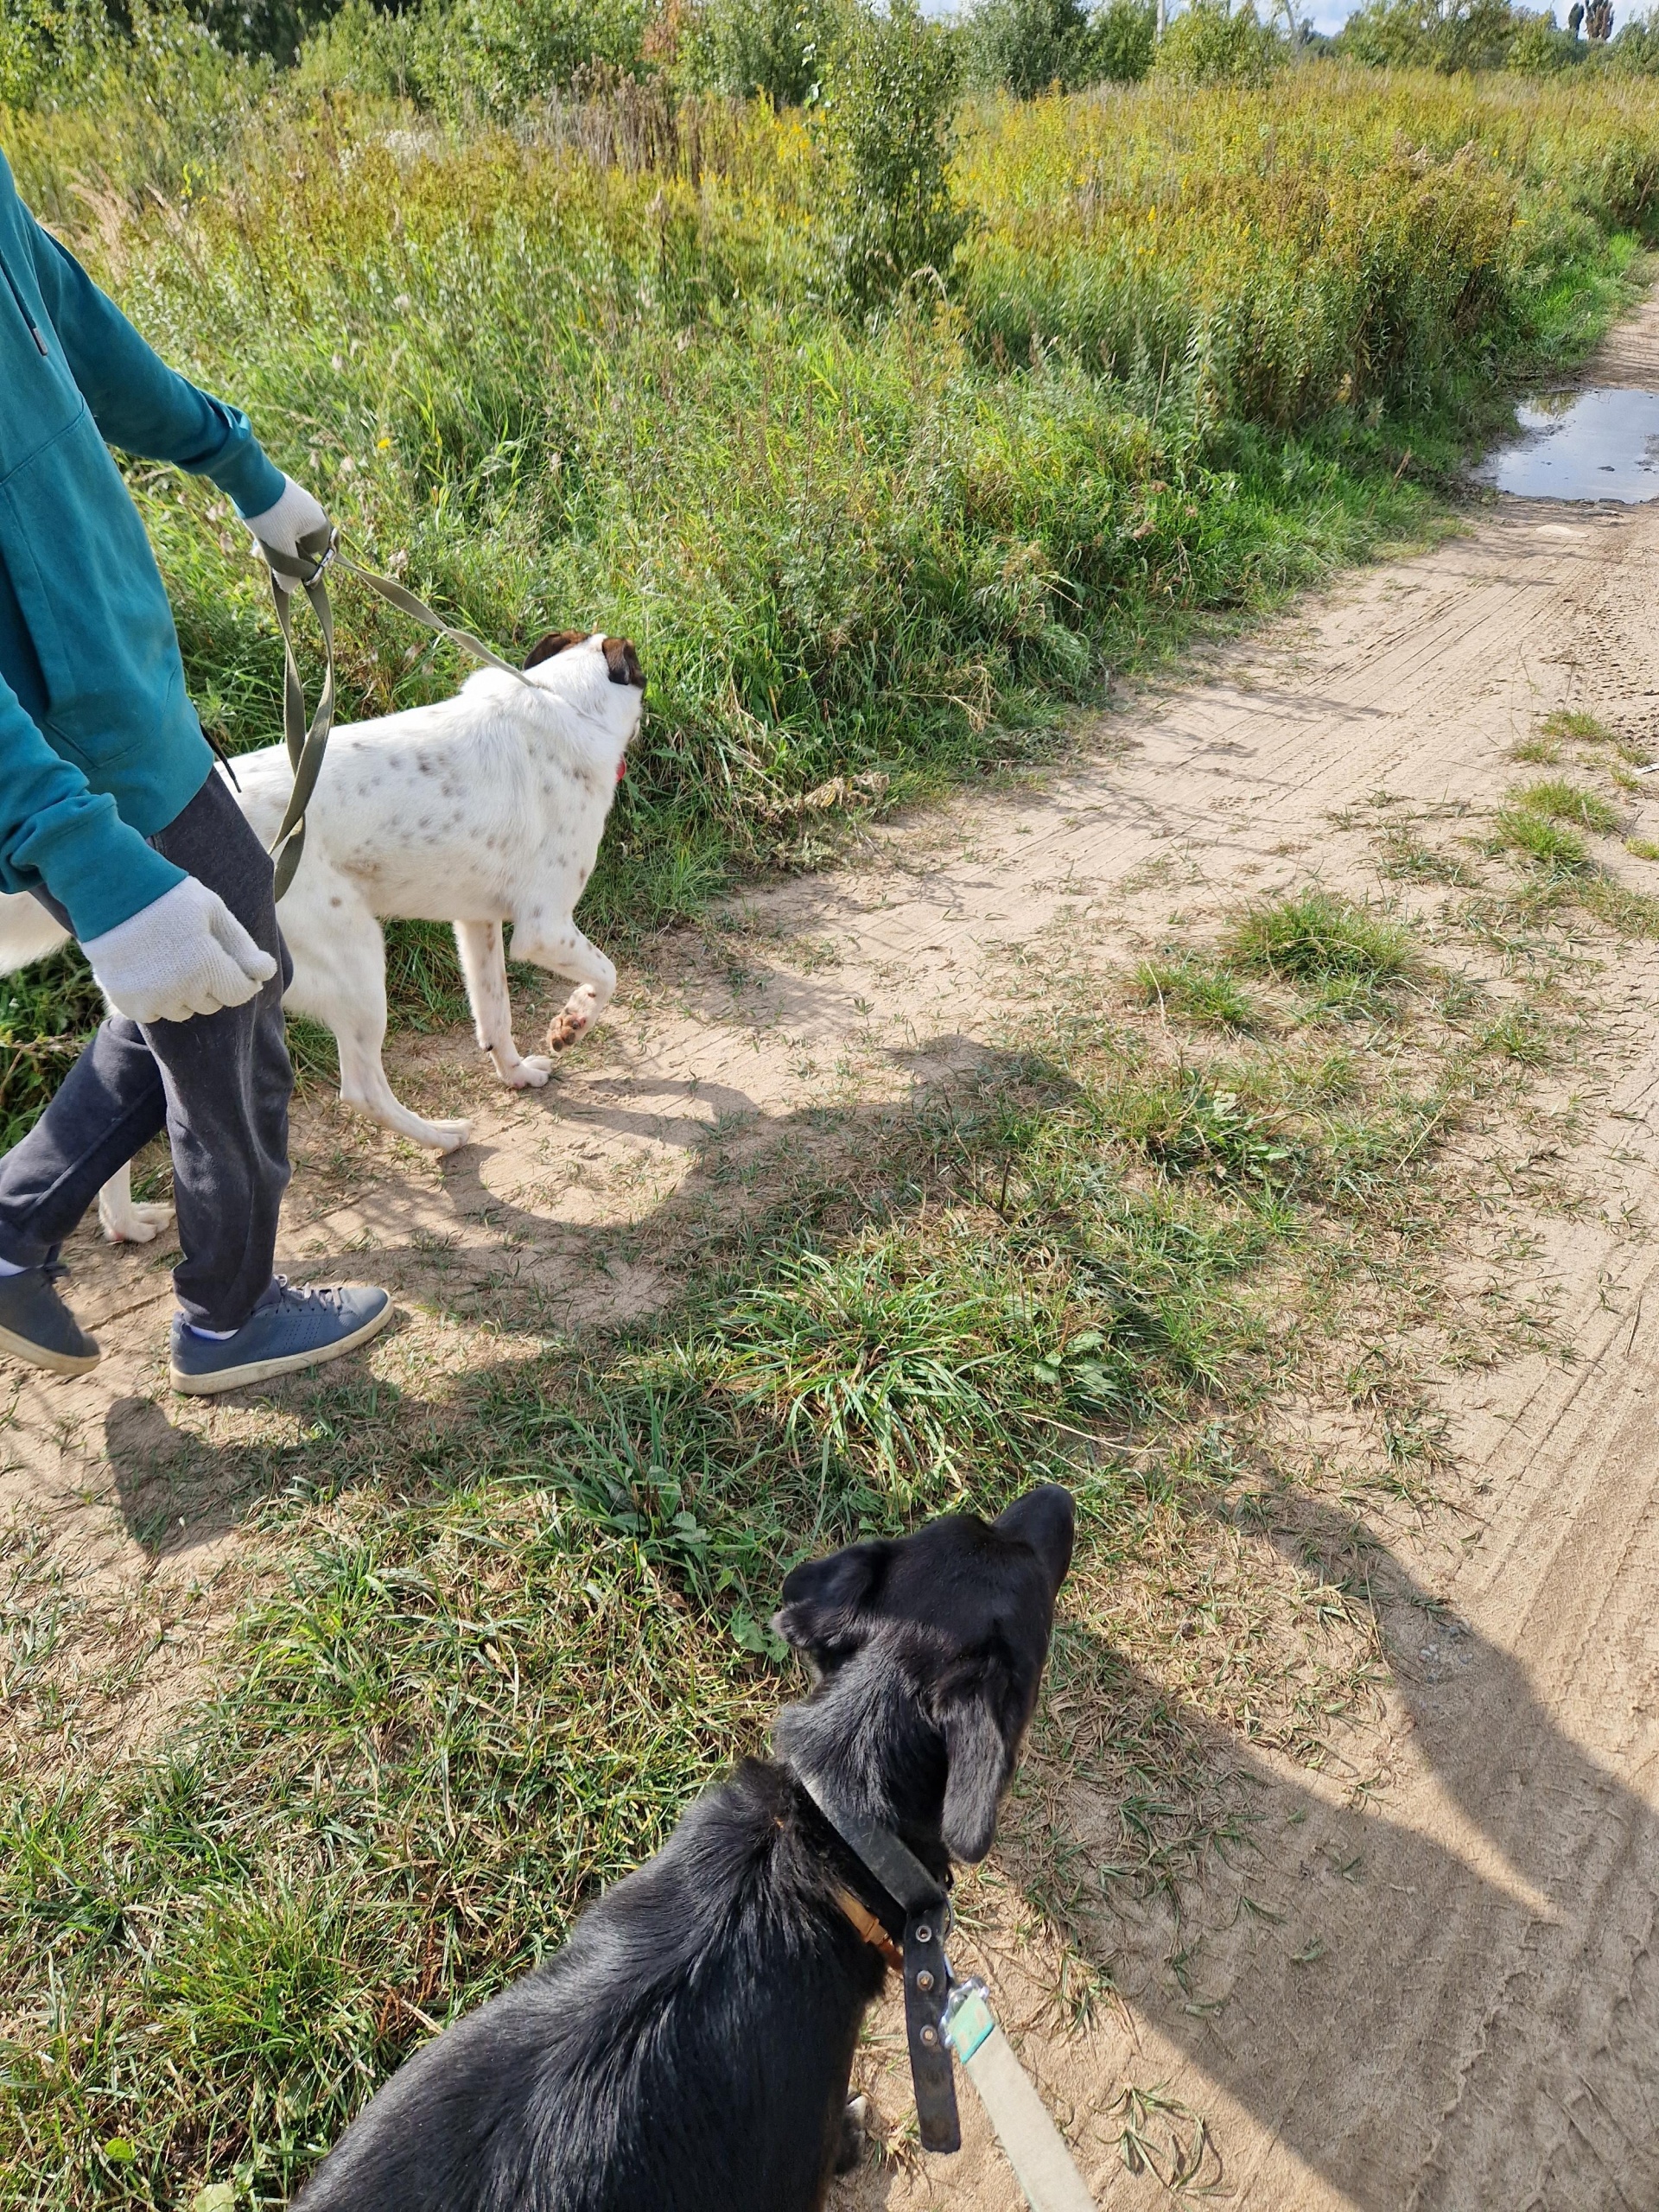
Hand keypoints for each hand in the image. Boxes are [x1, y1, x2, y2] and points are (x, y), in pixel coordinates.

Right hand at [82, 878, 277, 1025]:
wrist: (111, 893)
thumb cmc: (170, 897)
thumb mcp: (215, 912)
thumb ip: (242, 946)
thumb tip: (266, 973)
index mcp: (207, 966)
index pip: (239, 994)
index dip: (243, 981)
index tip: (237, 967)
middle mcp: (181, 990)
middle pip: (211, 1004)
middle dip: (212, 985)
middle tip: (196, 955)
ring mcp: (152, 999)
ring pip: (182, 1012)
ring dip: (184, 995)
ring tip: (172, 962)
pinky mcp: (128, 1003)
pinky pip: (154, 1014)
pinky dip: (156, 1000)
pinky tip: (151, 973)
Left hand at [242, 474, 332, 592]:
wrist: (248, 476)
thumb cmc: (269, 513)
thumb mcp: (279, 547)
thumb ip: (288, 570)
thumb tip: (290, 589)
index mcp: (319, 523)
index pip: (320, 551)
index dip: (306, 563)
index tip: (290, 570)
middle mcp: (312, 509)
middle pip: (304, 540)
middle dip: (289, 551)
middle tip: (272, 557)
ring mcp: (297, 498)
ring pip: (290, 529)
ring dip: (278, 539)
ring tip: (261, 544)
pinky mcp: (282, 492)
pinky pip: (281, 516)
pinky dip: (272, 526)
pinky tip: (258, 529)